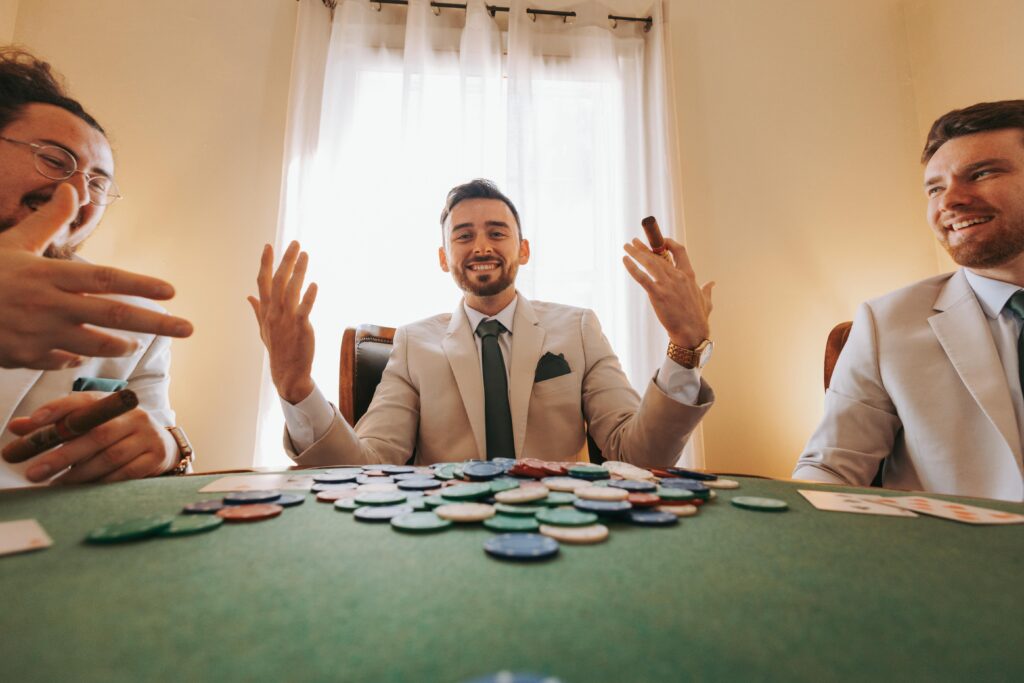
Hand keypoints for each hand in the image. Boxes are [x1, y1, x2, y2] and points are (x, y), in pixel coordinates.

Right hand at [0, 183, 192, 369]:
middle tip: (188, 329)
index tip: (171, 291)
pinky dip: (76, 354)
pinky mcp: (24, 356)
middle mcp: (49, 304)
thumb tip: (72, 187)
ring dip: (120, 343)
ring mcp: (38, 333)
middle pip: (114, 314)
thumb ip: (49, 220)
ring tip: (135, 343)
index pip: (106, 279)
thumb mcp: (14, 242)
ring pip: (94, 342)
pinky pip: (62, 358)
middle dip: (156, 323)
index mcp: (49, 274)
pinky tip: (84, 350)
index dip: (141, 285)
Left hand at [5, 392, 177, 483]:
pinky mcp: (155, 457)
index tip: (34, 421)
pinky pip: (127, 472)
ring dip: (81, 473)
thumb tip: (18, 426)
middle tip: (34, 472)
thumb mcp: (89, 424)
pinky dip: (104, 481)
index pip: (83, 401)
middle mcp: (133, 415)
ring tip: (56, 485)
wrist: (161, 445)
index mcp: (112, 402)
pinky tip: (85, 489)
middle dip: (62, 455)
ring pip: (111, 455)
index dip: (58, 409)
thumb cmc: (116, 434)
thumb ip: (55, 425)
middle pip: (96, 433)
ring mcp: (147, 435)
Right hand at [248, 241, 318, 403]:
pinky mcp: (300, 328)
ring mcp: (286, 320)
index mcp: (265, 311)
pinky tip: (314, 284)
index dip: (265, 263)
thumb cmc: (277, 349)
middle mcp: (274, 313)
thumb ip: (257, 310)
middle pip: (277, 281)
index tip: (268, 246)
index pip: (262, 282)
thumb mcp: (263, 329)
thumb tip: (248, 296)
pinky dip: (309, 296)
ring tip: (305, 255)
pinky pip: (304, 309)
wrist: (287, 372)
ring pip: (290, 290)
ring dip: (298, 271)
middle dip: (285, 260)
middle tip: (295, 243)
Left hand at [622, 237, 713, 348]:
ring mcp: (667, 285)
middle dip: (645, 247)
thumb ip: (707, 290)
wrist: (692, 332)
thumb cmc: (698, 318)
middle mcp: (678, 276)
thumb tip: (712, 283)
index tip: (661, 241)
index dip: (669, 244)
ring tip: (627, 246)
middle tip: (634, 242)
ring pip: (650, 263)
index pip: (679, 251)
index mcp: (689, 275)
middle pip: (659, 256)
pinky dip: (632, 268)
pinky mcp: (657, 294)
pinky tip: (625, 260)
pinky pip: (642, 277)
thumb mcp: (706, 300)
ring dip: (636, 253)